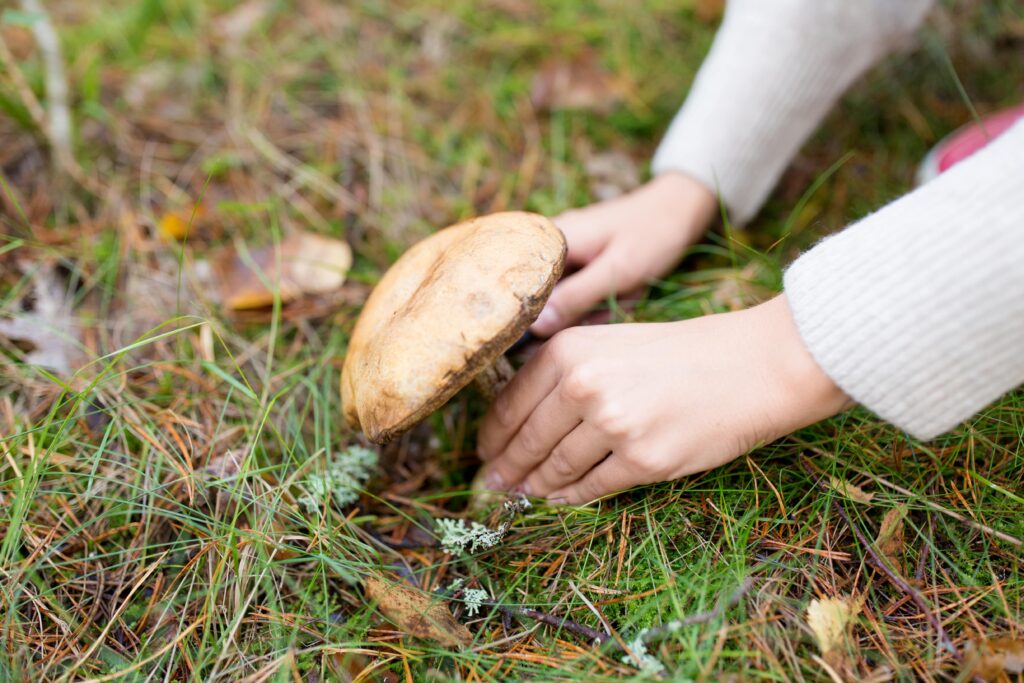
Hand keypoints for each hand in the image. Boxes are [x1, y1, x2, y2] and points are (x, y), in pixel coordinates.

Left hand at [479, 295, 849, 503]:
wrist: (750, 365)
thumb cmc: (680, 352)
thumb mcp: (610, 343)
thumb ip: (563, 374)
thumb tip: (516, 422)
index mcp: (569, 351)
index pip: (510, 404)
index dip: (492, 435)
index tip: (484, 452)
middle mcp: (583, 386)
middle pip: (527, 441)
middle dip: (506, 468)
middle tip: (493, 484)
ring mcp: (613, 426)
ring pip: (555, 469)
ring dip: (534, 487)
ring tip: (522, 495)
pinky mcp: (643, 461)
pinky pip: (592, 488)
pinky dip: (571, 497)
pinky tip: (559, 499)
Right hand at [531, 172, 716, 336]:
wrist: (683, 209)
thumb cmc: (653, 233)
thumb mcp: (619, 269)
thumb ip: (576, 297)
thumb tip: (536, 327)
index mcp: (551, 239)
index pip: (519, 281)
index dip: (530, 311)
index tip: (553, 331)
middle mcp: (551, 246)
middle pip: (542, 296)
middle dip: (578, 311)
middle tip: (615, 302)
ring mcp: (568, 256)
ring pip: (565, 301)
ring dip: (596, 307)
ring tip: (629, 292)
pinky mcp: (583, 265)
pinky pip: (583, 296)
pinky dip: (604, 301)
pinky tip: (628, 292)